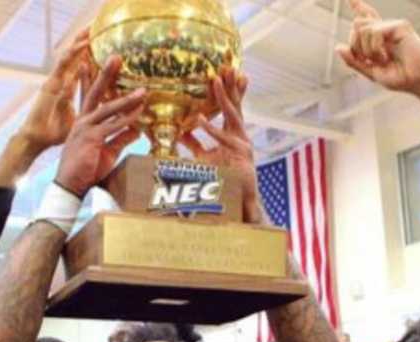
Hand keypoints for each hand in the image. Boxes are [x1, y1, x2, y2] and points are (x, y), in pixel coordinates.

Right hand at [0, 30, 92, 187]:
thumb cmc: (55, 134)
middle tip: (97, 28)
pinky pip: (62, 67)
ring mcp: (55, 82)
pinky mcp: (49, 85)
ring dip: (80, 43)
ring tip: (91, 30)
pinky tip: (81, 46)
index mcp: (68, 89)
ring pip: (69, 58)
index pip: (82, 69)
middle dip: (85, 44)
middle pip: (76, 59)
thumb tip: (104, 118)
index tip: (103, 45)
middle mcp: (62, 82)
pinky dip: (72, 56)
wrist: (37, 139)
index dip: (91, 56)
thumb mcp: (77, 120)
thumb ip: (88, 114)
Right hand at [55, 56, 144, 197]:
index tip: (97, 61)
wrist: (71, 185)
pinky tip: (139, 113)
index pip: (89, 96)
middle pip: (96, 92)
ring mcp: (85, 128)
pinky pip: (112, 125)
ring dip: (127, 98)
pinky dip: (127, 119)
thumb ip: (121, 138)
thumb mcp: (108, 152)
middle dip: (106, 74)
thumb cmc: (86, 170)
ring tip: (142, 90)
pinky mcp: (91, 138)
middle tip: (116, 56)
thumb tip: (137, 130)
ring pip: (108, 108)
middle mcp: (83, 120)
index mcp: (84, 122)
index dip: (92, 78)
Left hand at [180, 69, 262, 223]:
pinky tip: (199, 119)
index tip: (219, 72)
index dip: (225, 90)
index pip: (230, 106)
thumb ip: (193, 144)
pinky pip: (222, 139)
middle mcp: (240, 134)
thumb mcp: (204, 158)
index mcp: (233, 132)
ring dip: (223, 96)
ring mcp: (242, 143)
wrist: (240, 199)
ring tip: (215, 80)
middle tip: (224, 64)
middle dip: (229, 84)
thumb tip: (177, 133)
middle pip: (234, 104)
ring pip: (232, 115)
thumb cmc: (224, 179)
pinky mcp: (241, 154)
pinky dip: (211, 129)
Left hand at [336, 0, 419, 97]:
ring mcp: (392, 25)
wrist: (417, 80)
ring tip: (383, 59)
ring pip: (362, 29)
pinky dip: (375, 48)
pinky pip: (374, 32)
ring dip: (367, 50)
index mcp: (378, 38)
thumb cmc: (398, 77)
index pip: (365, 19)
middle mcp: (384, 29)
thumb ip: (354, 61)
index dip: (358, 6)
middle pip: (356, 26)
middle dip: (357, 48)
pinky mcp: (399, 25)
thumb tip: (338, 47)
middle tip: (371, 61)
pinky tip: (385, 56)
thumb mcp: (370, 71)